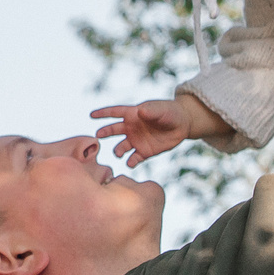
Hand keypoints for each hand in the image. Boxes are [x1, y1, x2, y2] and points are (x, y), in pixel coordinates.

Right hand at [91, 91, 229, 166]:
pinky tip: (130, 163)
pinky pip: (134, 158)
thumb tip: (140, 111)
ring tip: (118, 153)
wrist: (182, 125)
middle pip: (114, 130)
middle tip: (98, 137)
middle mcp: (131, 127)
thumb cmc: (170, 113)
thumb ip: (151, 111)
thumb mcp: (162, 110)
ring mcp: (137, 140)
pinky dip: (131, 162)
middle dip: (105, 133)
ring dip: (118, 150)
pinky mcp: (144, 152)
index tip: (91, 115)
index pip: (115, 112)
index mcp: (133, 114)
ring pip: (122, 146)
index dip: (103, 113)